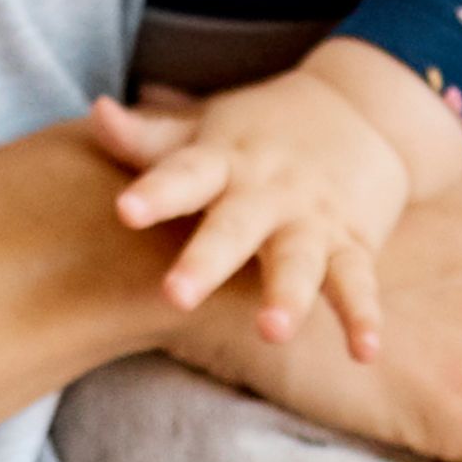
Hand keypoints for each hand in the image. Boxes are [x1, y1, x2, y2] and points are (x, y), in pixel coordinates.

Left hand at [91, 65, 412, 358]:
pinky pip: (357, 284)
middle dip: (207, 261)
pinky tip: (363, 354)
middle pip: (235, 228)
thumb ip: (150, 138)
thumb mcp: (208, 129)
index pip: (184, 175)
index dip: (155, 193)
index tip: (126, 210)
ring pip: (298, 261)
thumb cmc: (263, 131)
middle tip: (176, 296)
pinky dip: (363, 318)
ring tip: (272, 332)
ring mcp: (313, 219)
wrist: (365, 108)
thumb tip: (95, 113)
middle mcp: (267, 192)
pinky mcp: (353, 243)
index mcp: (224, 162)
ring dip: (287, 296)